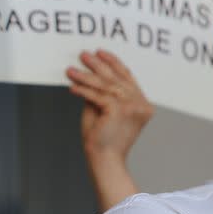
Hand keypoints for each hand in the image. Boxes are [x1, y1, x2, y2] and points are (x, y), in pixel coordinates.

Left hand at [66, 50, 151, 210]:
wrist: (105, 160)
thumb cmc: (102, 139)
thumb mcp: (102, 111)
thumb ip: (100, 94)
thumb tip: (88, 76)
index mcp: (142, 104)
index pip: (128, 77)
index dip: (113, 63)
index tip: (100, 53)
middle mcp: (141, 104)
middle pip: (117, 78)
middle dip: (98, 65)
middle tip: (83, 55)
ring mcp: (132, 107)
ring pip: (106, 85)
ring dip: (86, 76)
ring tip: (70, 70)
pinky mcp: (119, 111)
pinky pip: (97, 96)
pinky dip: (83, 90)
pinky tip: (72, 87)